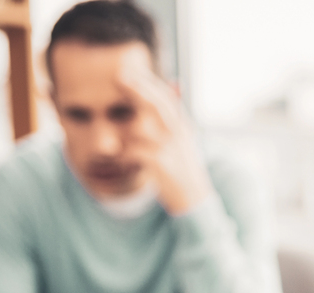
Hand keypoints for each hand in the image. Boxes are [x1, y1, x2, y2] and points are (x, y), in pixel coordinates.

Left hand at [116, 51, 212, 214]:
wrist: (194, 199)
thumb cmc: (182, 169)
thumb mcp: (182, 140)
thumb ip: (172, 116)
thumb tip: (172, 85)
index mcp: (183, 126)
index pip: (166, 97)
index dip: (148, 83)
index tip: (129, 71)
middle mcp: (179, 134)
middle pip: (157, 104)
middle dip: (138, 89)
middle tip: (119, 76)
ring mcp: (171, 148)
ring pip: (140, 128)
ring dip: (125, 133)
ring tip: (120, 145)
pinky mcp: (162, 164)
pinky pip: (133, 151)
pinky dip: (123, 154)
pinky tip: (121, 160)